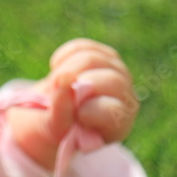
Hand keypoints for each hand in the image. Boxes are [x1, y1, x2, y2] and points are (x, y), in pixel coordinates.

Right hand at [7, 38, 137, 169]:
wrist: (51, 116)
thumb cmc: (55, 129)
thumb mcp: (52, 130)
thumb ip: (60, 112)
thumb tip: (65, 79)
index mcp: (118, 125)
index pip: (112, 111)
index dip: (87, 111)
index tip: (71, 116)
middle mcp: (125, 97)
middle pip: (110, 81)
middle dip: (76, 87)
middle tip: (56, 97)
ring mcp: (117, 72)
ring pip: (93, 59)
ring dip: (64, 72)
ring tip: (54, 88)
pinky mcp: (102, 55)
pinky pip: (81, 47)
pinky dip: (63, 57)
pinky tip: (56, 70)